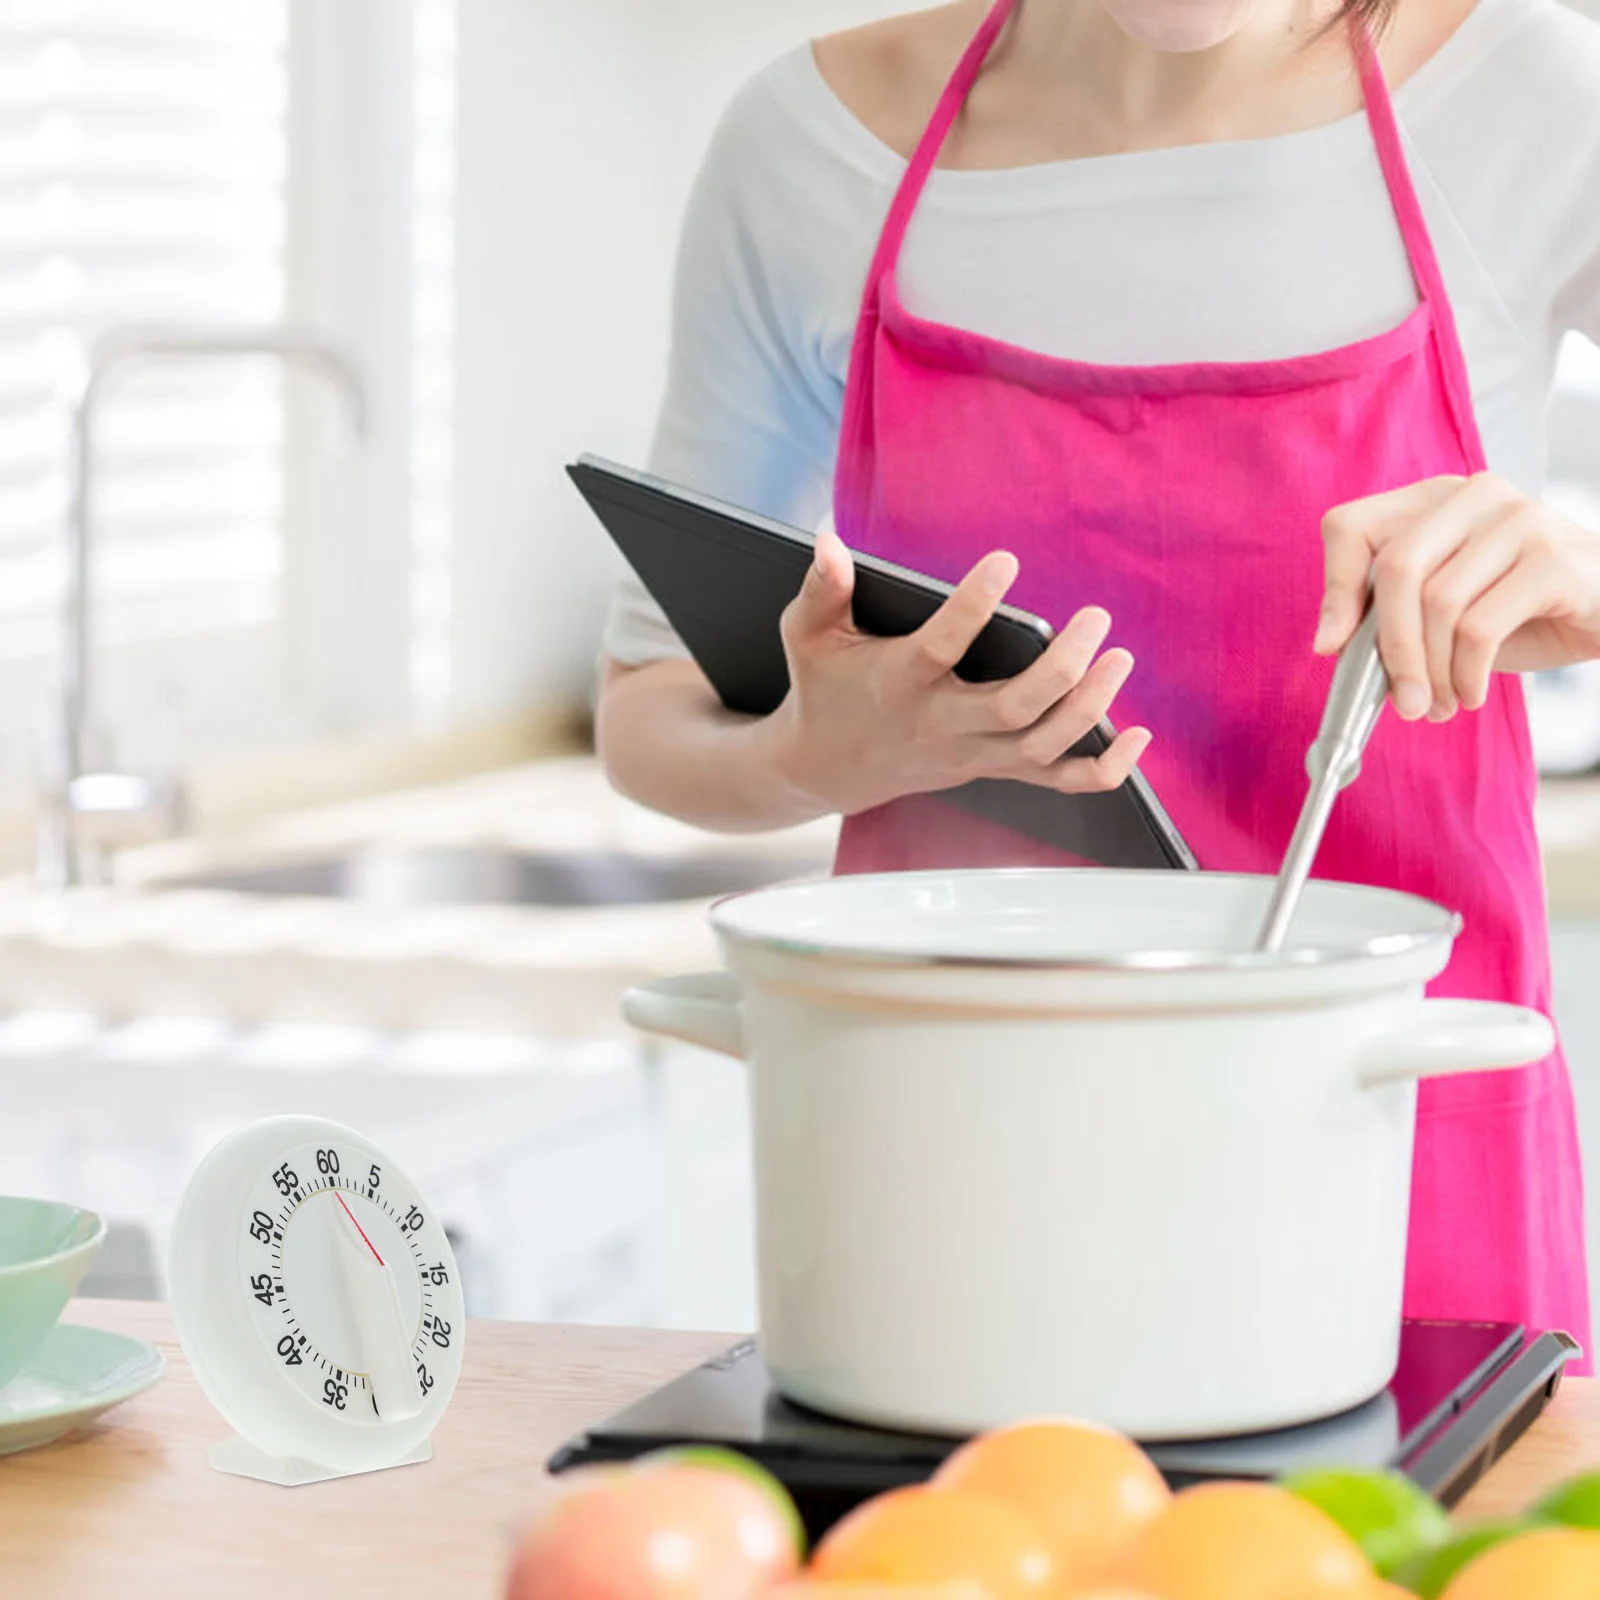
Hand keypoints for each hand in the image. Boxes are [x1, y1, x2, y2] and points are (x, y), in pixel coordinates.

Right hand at [763, 528, 1150, 816]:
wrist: (827, 766)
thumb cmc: (824, 686)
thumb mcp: (808, 635)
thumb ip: (822, 589)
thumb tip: (828, 540)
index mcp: (897, 683)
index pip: (941, 646)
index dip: (972, 606)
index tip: (1006, 560)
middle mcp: (940, 724)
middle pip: (1011, 708)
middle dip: (1062, 667)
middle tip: (1095, 618)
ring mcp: (972, 754)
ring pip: (1041, 745)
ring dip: (1090, 708)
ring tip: (1120, 657)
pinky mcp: (993, 768)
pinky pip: (1058, 781)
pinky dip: (1105, 770)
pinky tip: (1137, 735)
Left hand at [1317, 473, 1599, 720]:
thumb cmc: (1517, 612)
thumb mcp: (1440, 611)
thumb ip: (1389, 614)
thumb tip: (1332, 645)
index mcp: (1431, 501)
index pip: (1351, 527)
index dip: (1334, 590)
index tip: (1332, 647)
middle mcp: (1472, 496)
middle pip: (1395, 569)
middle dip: (1390, 649)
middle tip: (1403, 702)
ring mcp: (1517, 518)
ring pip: (1438, 602)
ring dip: (1433, 672)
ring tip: (1443, 703)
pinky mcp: (1552, 557)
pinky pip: (1480, 627)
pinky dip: (1467, 674)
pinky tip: (1472, 693)